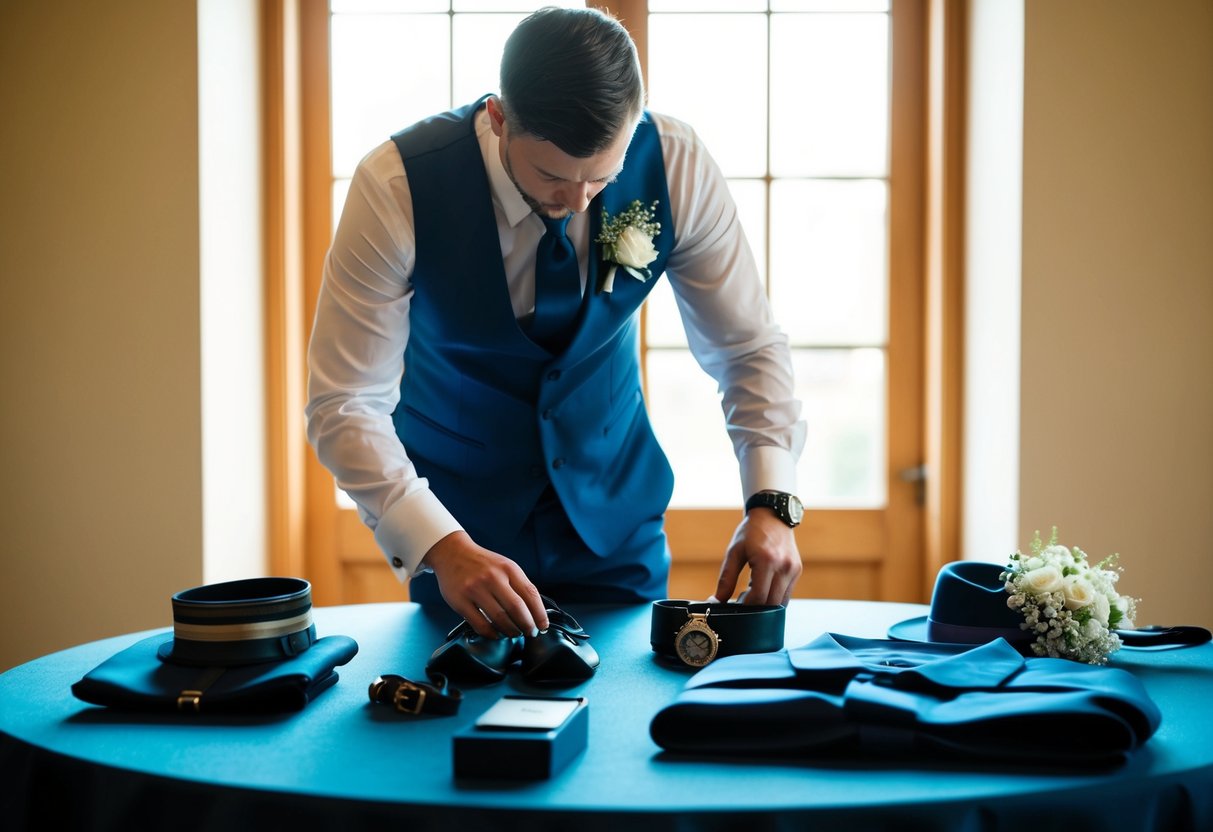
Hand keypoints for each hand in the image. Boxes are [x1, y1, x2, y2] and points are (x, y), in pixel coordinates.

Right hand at [422, 531, 548, 637]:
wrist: (452, 553)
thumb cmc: (482, 563)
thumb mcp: (505, 566)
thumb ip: (518, 584)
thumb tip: (535, 612)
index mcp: (508, 568)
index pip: (530, 594)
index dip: (540, 614)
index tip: (543, 626)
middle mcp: (492, 577)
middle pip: (517, 608)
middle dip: (527, 625)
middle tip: (530, 633)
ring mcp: (475, 589)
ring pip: (499, 618)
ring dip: (511, 631)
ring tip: (514, 633)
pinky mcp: (460, 601)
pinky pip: (480, 624)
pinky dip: (492, 633)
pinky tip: (496, 634)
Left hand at [713, 509, 801, 605]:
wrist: (772, 514)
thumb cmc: (751, 532)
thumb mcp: (734, 552)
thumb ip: (726, 578)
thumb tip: (716, 601)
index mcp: (767, 561)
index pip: (759, 596)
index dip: (746, 606)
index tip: (735, 604)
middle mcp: (784, 566)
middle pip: (771, 603)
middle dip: (755, 608)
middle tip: (741, 600)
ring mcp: (793, 569)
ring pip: (781, 602)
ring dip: (765, 603)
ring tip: (750, 592)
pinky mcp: (797, 570)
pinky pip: (786, 593)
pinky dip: (773, 596)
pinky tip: (761, 586)